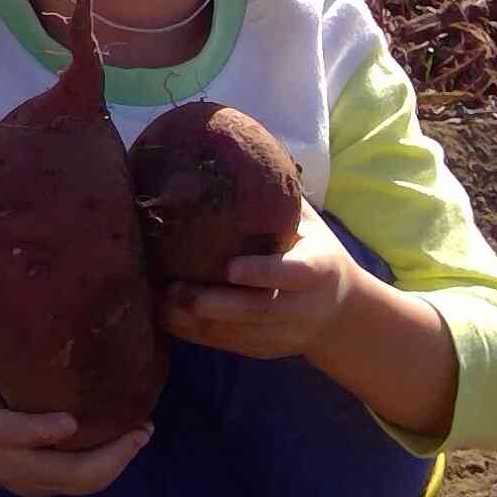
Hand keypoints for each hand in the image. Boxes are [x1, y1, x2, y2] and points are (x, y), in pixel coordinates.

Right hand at [0, 328, 149, 496]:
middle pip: (62, 475)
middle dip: (107, 457)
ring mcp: (22, 482)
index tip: (71, 422)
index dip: (39, 432)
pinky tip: (127, 442)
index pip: (11, 434)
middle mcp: (4, 462)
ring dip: (116, 463)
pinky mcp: (37, 488)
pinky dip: (107, 468)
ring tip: (143, 433)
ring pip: (77, 485)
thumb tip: (34, 288)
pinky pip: (78, 484)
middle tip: (141, 429)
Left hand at [161, 201, 361, 360]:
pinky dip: (189, 333)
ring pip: (233, 334)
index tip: (231, 268)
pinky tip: (160, 313)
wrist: (340, 315)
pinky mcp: (259, 350)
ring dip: (192, 320)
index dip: (263, 273)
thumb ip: (280, 198)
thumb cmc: (317, 254)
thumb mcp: (310, 226)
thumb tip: (244, 146)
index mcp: (317, 270)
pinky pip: (221, 344)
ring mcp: (279, 334)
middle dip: (214, 304)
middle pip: (256, 312)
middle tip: (175, 288)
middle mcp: (299, 308)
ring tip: (156, 298)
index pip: (291, 274)